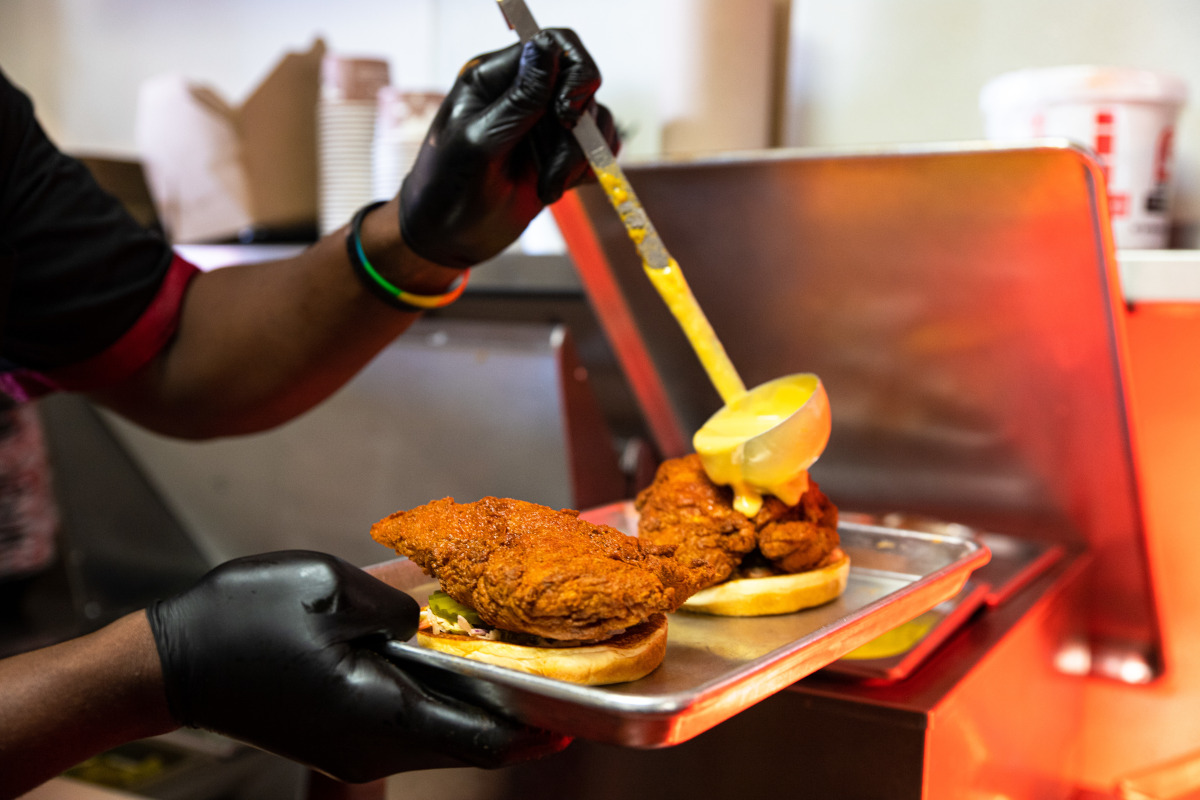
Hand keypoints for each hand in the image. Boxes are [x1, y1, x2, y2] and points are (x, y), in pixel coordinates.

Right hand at [147, 550, 568, 781]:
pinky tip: (457, 660)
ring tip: (519, 659)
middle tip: (560, 671)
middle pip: (469, 741)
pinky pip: (410, 722)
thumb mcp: (332, 589)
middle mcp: (376, 747)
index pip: (484, 738)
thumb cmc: (245, 619)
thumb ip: (399, 605)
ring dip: (480, 701)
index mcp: (382, 715)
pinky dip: (443, 697)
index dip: (536, 723)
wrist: (173, 661)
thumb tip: (434, 621)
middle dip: (518, 710)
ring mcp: (357, 748)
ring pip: (441, 734)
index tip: (577, 707)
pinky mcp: (342, 736)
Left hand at [399, 28, 618, 267]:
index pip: (554, 44)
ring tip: (547, 187)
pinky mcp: (559, 153)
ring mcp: (544, 124)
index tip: (566, 116)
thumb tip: (546, 48)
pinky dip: (586, 170)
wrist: (448, 240)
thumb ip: (518, 99)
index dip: (574, 73)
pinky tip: (555, 188)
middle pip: (582, 83)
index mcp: (494, 77)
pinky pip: (597, 147)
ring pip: (594, 119)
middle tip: (556, 165)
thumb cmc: (447, 190)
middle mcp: (523, 93)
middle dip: (578, 128)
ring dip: (578, 158)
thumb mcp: (479, 143)